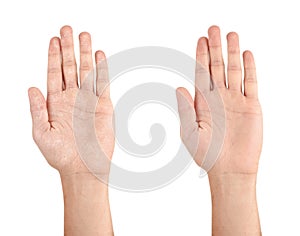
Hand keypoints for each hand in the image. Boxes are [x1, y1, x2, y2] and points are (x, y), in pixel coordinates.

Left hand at [28, 26, 113, 175]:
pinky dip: (102, 69)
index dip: (52, 56)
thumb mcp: (41, 133)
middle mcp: (72, 98)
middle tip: (68, 29)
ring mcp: (88, 100)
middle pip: (69, 67)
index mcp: (55, 103)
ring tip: (84, 36)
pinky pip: (102, 83)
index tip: (53, 39)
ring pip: (86, 71)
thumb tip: (32, 87)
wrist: (84, 168)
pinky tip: (99, 55)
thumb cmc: (60, 156)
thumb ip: (37, 110)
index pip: (53, 73)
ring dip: (85, 53)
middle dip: (68, 48)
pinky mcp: (103, 106)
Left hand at [176, 26, 261, 176]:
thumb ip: (184, 109)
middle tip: (213, 28)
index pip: (201, 72)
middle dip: (215, 48)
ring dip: (232, 53)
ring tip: (231, 35)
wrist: (230, 169)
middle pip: (216, 66)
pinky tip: (246, 54)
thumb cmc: (207, 154)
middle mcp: (218, 97)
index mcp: (202, 102)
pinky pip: (251, 83)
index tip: (200, 39)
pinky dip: (249, 68)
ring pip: (233, 70)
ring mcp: (235, 100)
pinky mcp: (251, 106)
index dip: (200, 56)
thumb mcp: (189, 132)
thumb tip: (178, 86)